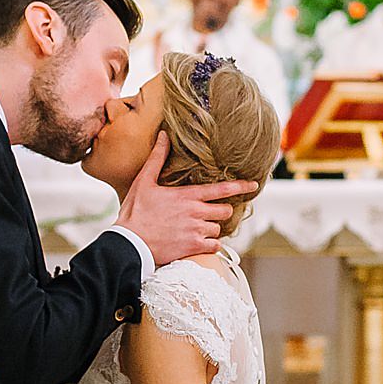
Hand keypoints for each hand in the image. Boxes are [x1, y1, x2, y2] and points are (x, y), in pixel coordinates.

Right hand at [116, 132, 257, 265]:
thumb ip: (157, 159)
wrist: (130, 243)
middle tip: (210, 213)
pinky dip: (210, 245)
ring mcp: (196, 231)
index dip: (240, 186)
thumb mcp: (144, 181)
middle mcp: (196, 212)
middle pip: (226, 210)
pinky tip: (198, 242)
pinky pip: (214, 246)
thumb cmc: (135, 213)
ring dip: (211, 229)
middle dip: (221, 211)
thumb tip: (164, 136)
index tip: (253, 185)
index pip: (221, 188)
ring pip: (219, 229)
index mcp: (187, 195)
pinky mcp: (193, 247)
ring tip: (196, 229)